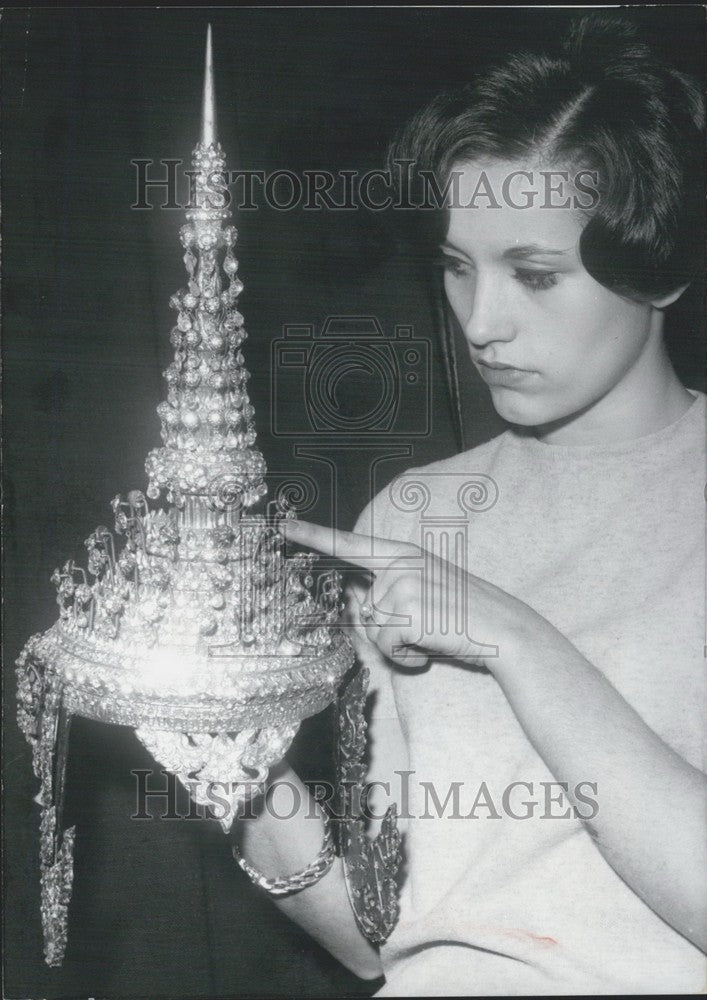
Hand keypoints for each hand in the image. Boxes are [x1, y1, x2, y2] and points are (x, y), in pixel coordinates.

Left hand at [283, 519, 536, 671]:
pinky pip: (386, 647)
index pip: (352, 544)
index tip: (285, 525)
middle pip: (364, 609)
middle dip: (386, 629)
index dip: (315, 535)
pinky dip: (405, 659)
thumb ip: (392, 592)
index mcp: (404, 554)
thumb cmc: (467, 615)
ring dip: (399, 645)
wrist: (507, 630)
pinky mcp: (406, 611)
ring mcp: (402, 585)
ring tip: (433, 636)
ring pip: (374, 630)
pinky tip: (429, 651)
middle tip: (426, 628)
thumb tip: (360, 607)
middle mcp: (399, 565)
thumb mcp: (427, 591)